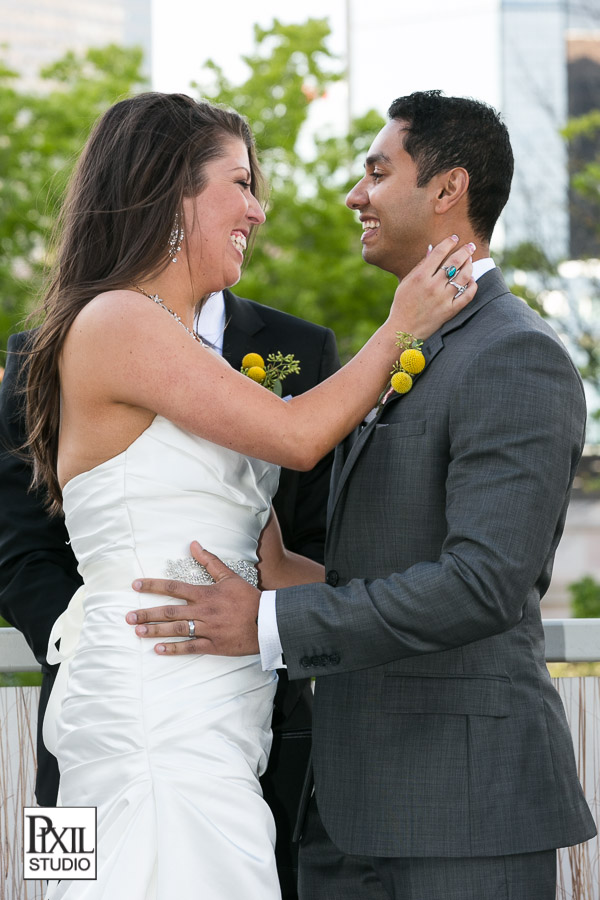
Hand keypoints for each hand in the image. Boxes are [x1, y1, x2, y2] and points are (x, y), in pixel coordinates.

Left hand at [126, 542, 260, 655]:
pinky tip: (158, 650)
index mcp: (205, 594)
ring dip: (155, 631)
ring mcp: (208, 630)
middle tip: (128, 616)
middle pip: (170, 612)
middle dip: (147, 613)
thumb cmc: (249, 598)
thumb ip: (210, 561)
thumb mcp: (230, 576)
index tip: (136, 585)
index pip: (174, 587)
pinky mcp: (214, 646)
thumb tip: (194, 545)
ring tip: (138, 631)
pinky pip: (190, 648)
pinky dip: (174, 649)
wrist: (268, 621)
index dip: (153, 586)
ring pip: (177, 630)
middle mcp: (203, 611)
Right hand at [389, 235, 476, 338]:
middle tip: (470, 246)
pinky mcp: (450, 311)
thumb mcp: (406, 282)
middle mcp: (433, 286)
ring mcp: (443, 299)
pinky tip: (472, 280)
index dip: (449, 243)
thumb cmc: (402, 304)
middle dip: (465, 251)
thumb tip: (432, 249)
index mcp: (420, 277)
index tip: (455, 238)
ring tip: (470, 262)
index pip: (439, 253)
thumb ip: (420, 265)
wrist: (403, 329)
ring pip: (463, 277)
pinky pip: (467, 296)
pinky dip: (472, 286)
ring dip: (470, 266)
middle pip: (454, 262)